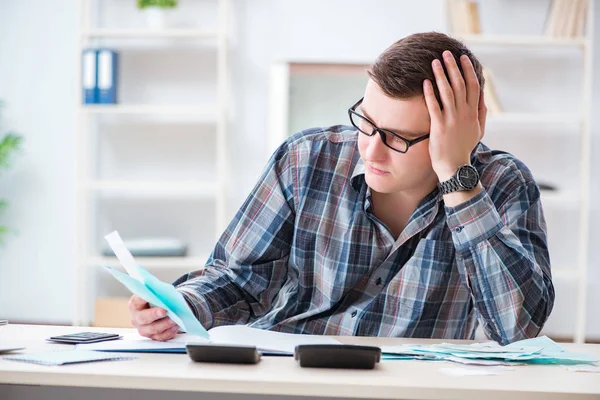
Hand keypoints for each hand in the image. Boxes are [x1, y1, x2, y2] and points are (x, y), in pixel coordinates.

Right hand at [128, 295, 178, 340]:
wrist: (158, 310)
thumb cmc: (156, 300)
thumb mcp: (154, 294)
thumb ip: (156, 293)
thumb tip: (165, 294)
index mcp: (135, 304)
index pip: (137, 301)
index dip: (143, 299)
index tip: (151, 296)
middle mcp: (136, 318)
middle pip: (143, 318)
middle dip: (154, 314)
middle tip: (164, 311)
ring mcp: (143, 329)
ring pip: (152, 329)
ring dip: (165, 324)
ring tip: (174, 320)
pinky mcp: (152, 336)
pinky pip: (160, 337)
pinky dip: (169, 332)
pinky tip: (175, 327)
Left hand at [423, 50, 486, 181]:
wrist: (455, 166)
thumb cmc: (464, 148)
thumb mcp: (478, 130)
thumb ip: (481, 112)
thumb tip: (482, 95)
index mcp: (474, 112)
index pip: (473, 86)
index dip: (468, 70)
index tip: (463, 57)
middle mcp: (464, 113)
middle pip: (460, 84)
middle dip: (453, 67)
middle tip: (446, 53)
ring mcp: (452, 119)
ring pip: (447, 92)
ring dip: (441, 75)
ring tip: (434, 62)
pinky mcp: (439, 126)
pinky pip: (434, 106)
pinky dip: (430, 93)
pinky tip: (426, 82)